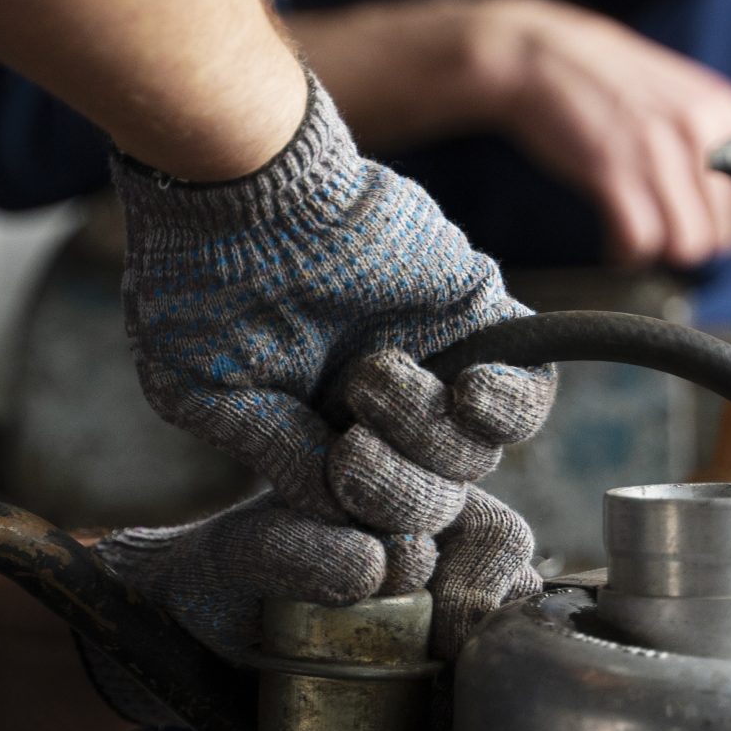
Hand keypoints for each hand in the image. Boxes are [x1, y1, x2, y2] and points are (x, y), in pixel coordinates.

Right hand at [111, 80, 553, 657]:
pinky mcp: (478, 319)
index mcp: (321, 442)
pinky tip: (467, 392)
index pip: (376, 525)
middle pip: (435, 500)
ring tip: (373, 379)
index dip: (377, 543)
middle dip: (401, 495)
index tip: (359, 543)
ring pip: (477, 456)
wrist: (241, 187)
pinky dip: (506, 405)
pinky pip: (529, 390)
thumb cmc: (202, 285)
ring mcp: (436, 368)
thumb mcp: (209, 395)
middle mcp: (385, 416)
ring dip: (434, 440)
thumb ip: (280, 459)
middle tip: (353, 455)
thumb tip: (340, 512)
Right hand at [464, 0, 730, 268]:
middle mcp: (697, 129)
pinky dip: (627, 252)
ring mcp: (656, 151)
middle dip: (693, 242)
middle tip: (663, 234)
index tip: (702, 223)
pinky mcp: (613, 172)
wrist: (537, 56)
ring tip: (638, 238)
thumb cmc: (600, 78)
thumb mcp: (674, 92)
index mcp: (720, 107)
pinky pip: (640, 241)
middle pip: (724, 230)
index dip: (729, 221)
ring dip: (661, 252)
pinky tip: (614, 242)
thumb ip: (708, 134)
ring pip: (688, 243)